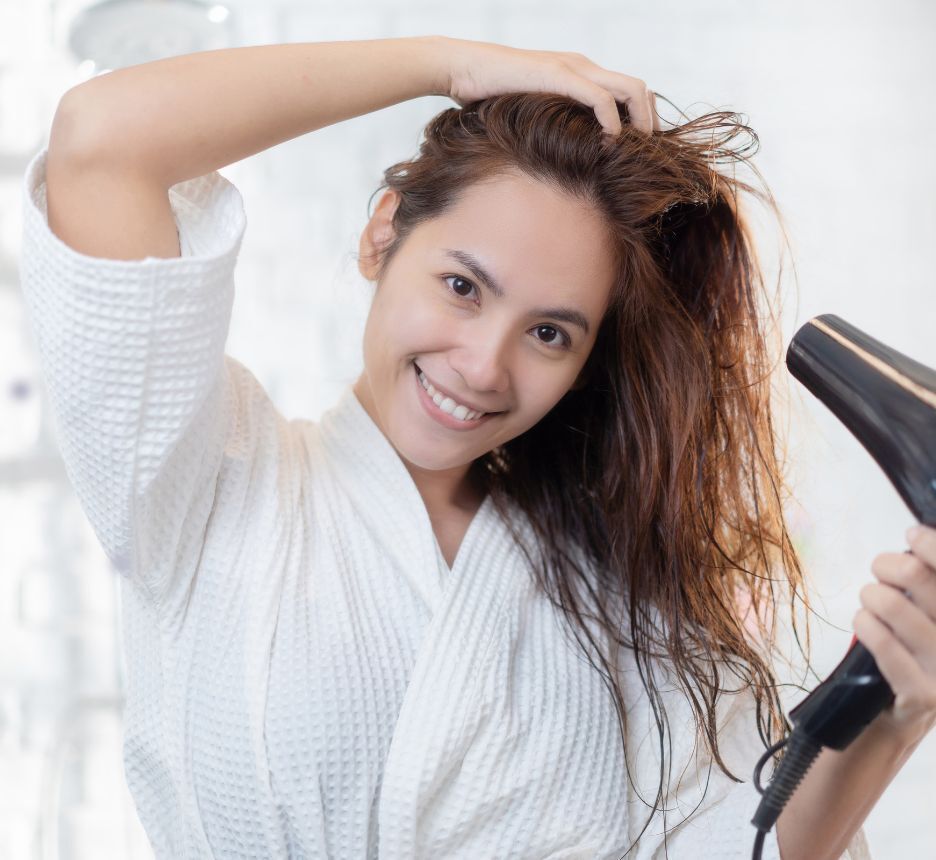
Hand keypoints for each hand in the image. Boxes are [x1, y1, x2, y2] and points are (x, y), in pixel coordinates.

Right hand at [438, 36, 658, 136]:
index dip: (640, 118)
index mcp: (579, 72)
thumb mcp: (529, 111)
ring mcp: (573, 67)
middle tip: (647, 154)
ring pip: (631, 89)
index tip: (638, 149)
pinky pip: (601, 99)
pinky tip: (609, 143)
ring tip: (635, 150)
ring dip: (640, 121)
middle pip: (639, 88)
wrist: (462, 69)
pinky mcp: (560, 76)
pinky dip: (612, 122)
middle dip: (650, 121)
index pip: (628, 90)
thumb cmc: (488, 94)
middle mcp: (583, 65)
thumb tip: (560, 155)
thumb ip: (550, 122)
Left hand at [855, 524, 935, 744]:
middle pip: (920, 577)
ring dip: (871, 596)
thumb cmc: (918, 652)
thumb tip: (919, 538)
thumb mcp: (931, 615)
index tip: (913, 534)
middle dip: (889, 566)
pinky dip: (864, 624)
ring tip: (871, 603)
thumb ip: (929, 585)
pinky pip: (882, 642)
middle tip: (881, 573)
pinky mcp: (924, 694)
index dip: (932, 545)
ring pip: (893, 605)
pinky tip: (864, 623)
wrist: (905, 717)